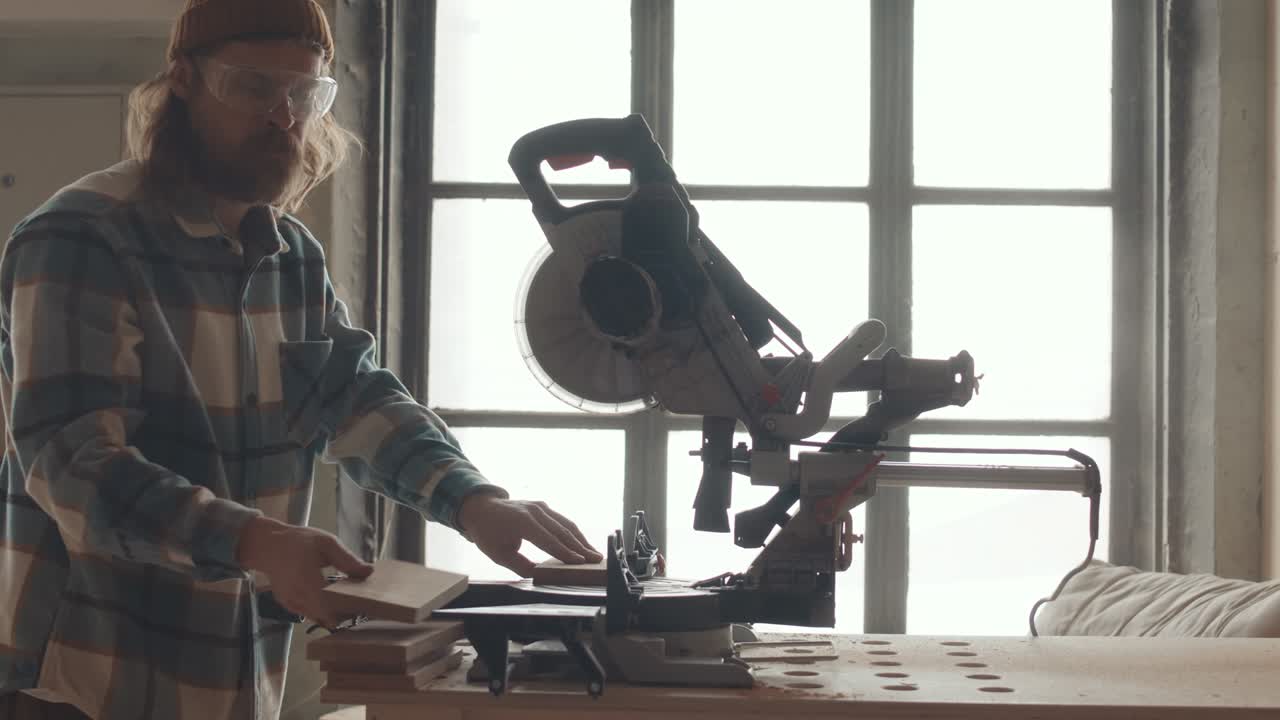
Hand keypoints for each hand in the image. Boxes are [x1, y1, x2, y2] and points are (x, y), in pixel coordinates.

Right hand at [236, 516, 372, 627]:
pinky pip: (311, 614)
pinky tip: (333, 600)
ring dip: (335, 613)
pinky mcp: (289, 606)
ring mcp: (291, 603)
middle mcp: (296, 595)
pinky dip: (323, 611)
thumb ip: (347, 559)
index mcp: (306, 578)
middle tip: (361, 603)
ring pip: (319, 618)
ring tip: (349, 601)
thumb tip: (368, 571)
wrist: (269, 546)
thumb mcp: (326, 543)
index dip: (348, 608)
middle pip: (326, 616)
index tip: (363, 604)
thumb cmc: (299, 542)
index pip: (329, 604)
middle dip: (345, 613)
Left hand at [458, 494, 602, 576]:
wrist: (481, 508)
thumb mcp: (498, 554)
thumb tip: (540, 575)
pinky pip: (562, 520)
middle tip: (595, 560)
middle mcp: (534, 511)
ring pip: (566, 524)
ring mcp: (540, 507)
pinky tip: (583, 544)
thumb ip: (520, 565)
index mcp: (521, 521)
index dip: (564, 552)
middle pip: (561, 531)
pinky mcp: (543, 507)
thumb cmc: (488, 532)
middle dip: (580, 547)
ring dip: (581, 540)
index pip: (547, 539)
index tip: (579, 562)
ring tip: (594, 554)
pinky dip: (574, 533)